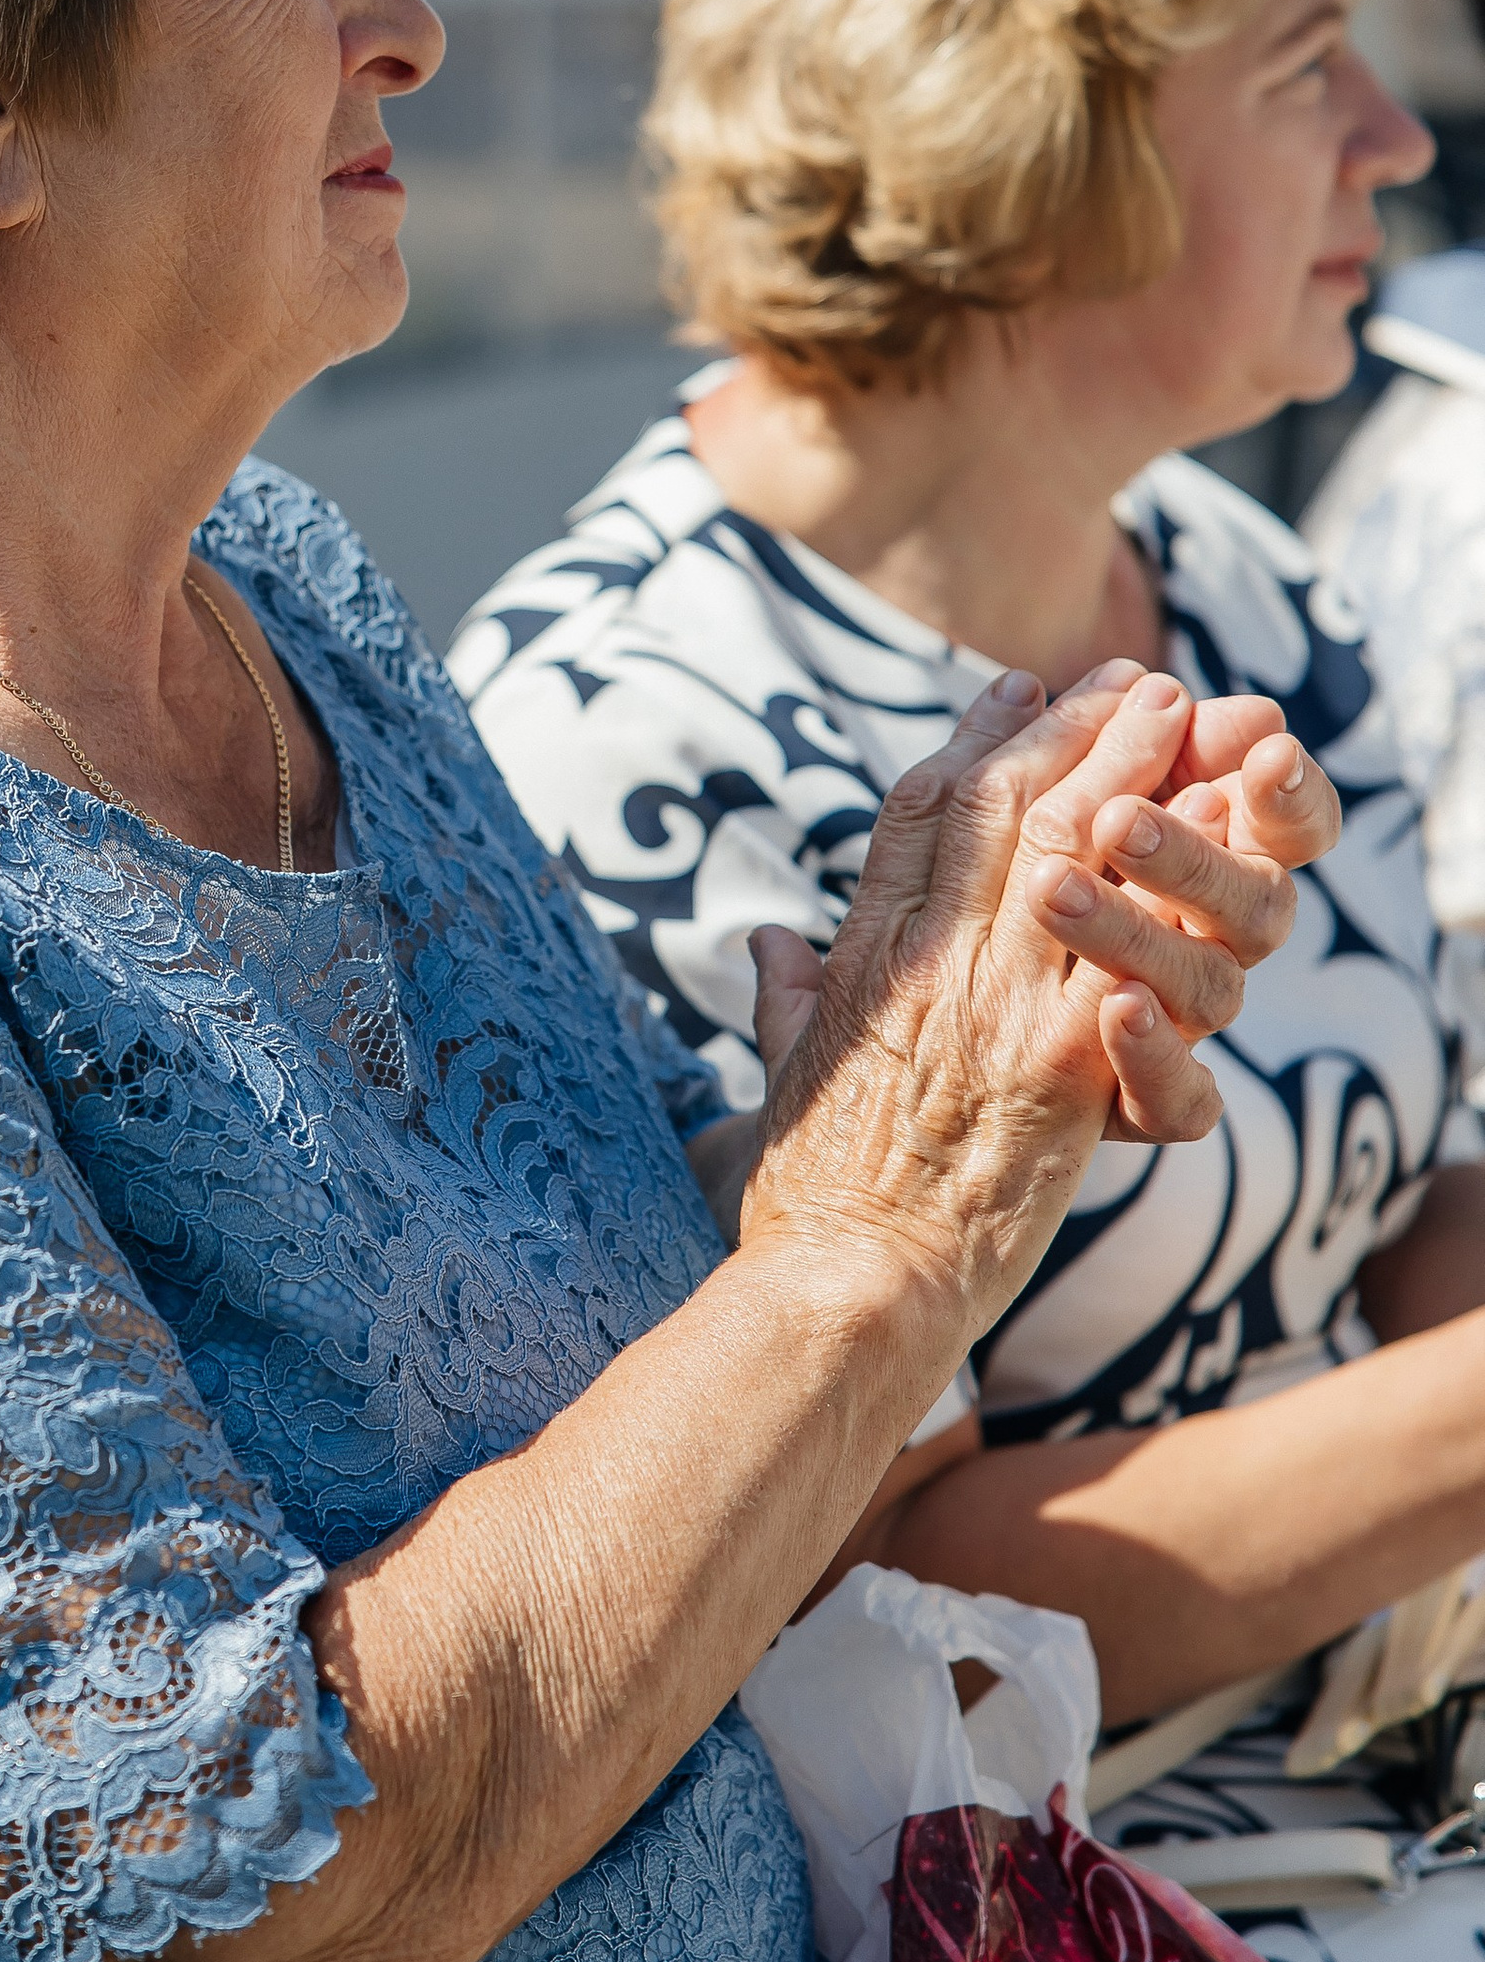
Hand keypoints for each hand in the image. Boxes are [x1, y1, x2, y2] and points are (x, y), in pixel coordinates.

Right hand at [738, 665, 1299, 1354]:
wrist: (844, 1284)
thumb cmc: (808, 1196)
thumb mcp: (782, 1069)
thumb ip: (786, 994)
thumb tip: (766, 941)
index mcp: (858, 956)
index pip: (915, 812)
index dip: (970, 738)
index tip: (1017, 689)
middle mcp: (921, 960)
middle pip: (998, 804)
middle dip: (1070, 727)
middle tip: (1131, 678)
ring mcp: (985, 1006)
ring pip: (1059, 848)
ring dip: (1123, 767)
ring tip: (1173, 710)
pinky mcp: (1051, 1067)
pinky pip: (1116, 952)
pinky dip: (1156, 884)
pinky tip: (1195, 834)